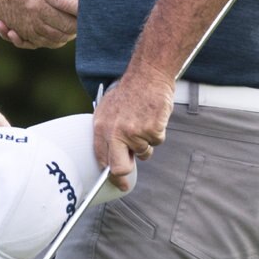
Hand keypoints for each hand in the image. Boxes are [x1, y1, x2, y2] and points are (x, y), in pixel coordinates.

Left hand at [92, 67, 173, 188]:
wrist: (148, 75)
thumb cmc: (130, 92)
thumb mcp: (108, 109)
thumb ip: (107, 133)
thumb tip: (110, 158)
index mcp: (101, 126)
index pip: (101, 158)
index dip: (109, 174)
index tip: (116, 182)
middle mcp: (115, 131)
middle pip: (119, 168)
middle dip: (123, 175)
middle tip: (126, 181)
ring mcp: (134, 131)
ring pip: (144, 152)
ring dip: (146, 142)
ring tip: (144, 121)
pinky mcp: (152, 129)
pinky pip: (157, 141)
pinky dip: (158, 132)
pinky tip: (153, 117)